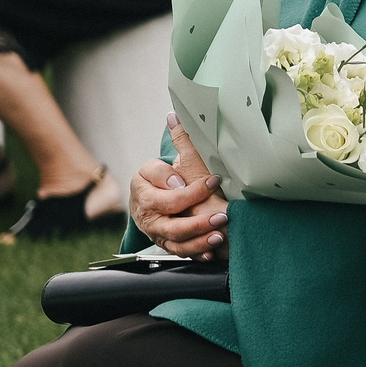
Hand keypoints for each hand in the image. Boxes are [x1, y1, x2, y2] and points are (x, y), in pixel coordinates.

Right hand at [129, 115, 229, 257]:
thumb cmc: (181, 180)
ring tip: (220, 231)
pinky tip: (211, 250)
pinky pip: (179, 251)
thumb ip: (180, 140)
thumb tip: (175, 115)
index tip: (210, 180)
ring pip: (172, 235)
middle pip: (164, 212)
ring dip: (197, 235)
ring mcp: (155, 228)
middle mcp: (146, 208)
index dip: (181, 182)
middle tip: (222, 214)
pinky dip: (196, 251)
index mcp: (143, 184)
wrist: (178, 206)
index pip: (155, 179)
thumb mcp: (183, 161)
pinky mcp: (167, 243)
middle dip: (193, 213)